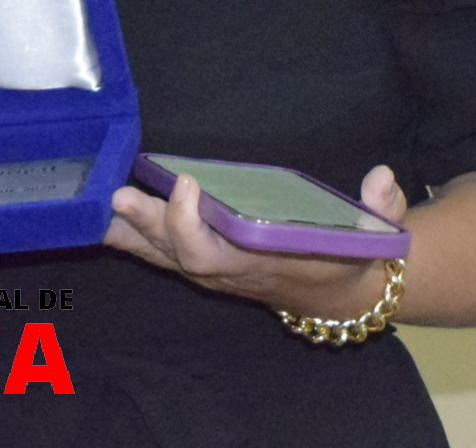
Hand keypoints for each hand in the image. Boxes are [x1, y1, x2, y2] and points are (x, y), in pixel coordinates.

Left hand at [104, 163, 406, 323]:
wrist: (341, 296)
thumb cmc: (353, 255)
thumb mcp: (377, 236)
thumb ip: (382, 209)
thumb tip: (382, 178)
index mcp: (263, 263)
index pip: (215, 254)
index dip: (192, 224)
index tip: (187, 183)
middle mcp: (229, 271)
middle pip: (178, 253)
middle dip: (148, 225)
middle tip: (118, 193)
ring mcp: (212, 271)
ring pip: (162, 256)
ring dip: (128, 232)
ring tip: (93, 206)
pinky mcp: (202, 264)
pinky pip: (161, 253)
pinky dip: (132, 236)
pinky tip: (102, 218)